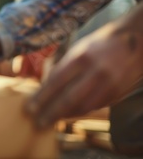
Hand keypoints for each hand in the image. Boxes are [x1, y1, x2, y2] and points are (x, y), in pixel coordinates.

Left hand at [26, 25, 142, 128]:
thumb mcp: (77, 49)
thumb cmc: (98, 44)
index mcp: (80, 58)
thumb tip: (44, 87)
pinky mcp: (118, 92)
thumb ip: (62, 68)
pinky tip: (68, 115)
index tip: (29, 108)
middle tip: (38, 122)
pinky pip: (94, 107)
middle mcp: (95, 72)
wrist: (134, 41)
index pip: (56, 82)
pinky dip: (79, 112)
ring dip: (65, 116)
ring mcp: (109, 84)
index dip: (41, 98)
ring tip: (51, 120)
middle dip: (51, 113)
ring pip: (82, 107)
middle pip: (68, 99)